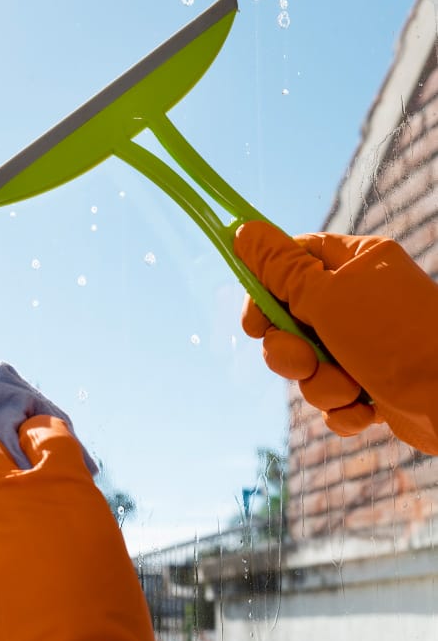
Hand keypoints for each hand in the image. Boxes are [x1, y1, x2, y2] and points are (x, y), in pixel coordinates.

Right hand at [234, 220, 437, 453]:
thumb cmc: (396, 339)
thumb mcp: (327, 297)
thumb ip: (280, 269)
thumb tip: (243, 230)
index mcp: (356, 263)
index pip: (294, 259)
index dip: (266, 290)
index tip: (253, 322)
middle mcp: (360, 300)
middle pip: (292, 320)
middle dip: (292, 352)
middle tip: (305, 361)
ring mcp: (366, 345)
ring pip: (309, 366)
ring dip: (322, 385)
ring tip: (351, 389)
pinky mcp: (373, 385)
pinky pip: (333, 398)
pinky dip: (343, 409)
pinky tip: (368, 410)